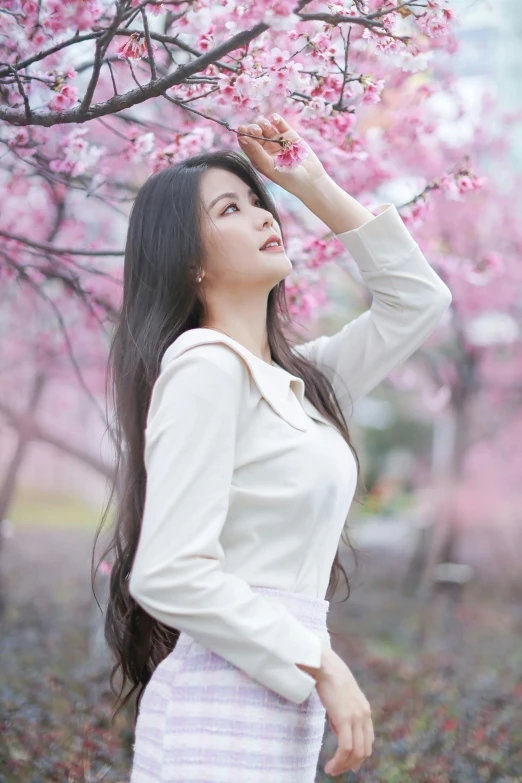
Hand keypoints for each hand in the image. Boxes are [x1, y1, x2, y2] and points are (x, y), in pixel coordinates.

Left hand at [236, 112, 326, 195]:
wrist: (309, 178)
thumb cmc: (286, 177)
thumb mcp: (268, 166)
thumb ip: (255, 151)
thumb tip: (242, 138)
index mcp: (258, 157)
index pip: (247, 143)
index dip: (243, 134)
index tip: (241, 129)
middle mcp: (266, 148)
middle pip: (255, 133)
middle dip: (254, 128)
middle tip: (256, 130)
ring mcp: (277, 141)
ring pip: (266, 126)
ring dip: (263, 123)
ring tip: (266, 126)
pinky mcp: (289, 135)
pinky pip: (280, 124)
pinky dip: (276, 119)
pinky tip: (274, 119)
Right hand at [315, 645, 373, 775]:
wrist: (325, 665)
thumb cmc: (329, 678)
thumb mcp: (340, 699)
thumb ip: (344, 715)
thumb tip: (340, 731)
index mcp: (364, 710)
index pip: (368, 740)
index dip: (360, 756)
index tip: (350, 765)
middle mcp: (364, 715)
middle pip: (364, 750)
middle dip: (351, 764)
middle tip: (337, 770)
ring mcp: (356, 717)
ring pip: (356, 752)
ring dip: (343, 766)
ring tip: (331, 771)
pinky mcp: (345, 718)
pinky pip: (346, 748)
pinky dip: (339, 761)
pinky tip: (329, 766)